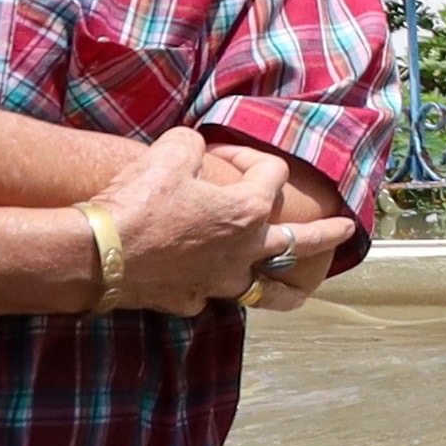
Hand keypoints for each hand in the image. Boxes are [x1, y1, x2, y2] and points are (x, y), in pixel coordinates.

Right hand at [101, 128, 353, 315]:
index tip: (219, 151)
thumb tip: (194, 150)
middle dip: (326, 236)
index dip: (248, 155)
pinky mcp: (189, 300)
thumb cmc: (138, 201)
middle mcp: (244, 250)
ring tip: (301, 292)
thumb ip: (192, 145)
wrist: (97, 256)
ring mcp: (219, 281)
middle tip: (347, 232)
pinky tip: (212, 286)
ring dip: (283, 285)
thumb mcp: (168, 153)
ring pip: (264, 288)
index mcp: (248, 211)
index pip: (271, 174)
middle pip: (299, 242)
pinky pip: (211, 294)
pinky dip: (215, 287)